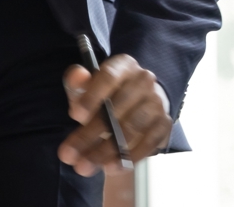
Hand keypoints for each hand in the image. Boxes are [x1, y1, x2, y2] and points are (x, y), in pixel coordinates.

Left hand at [57, 54, 171, 175]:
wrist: (137, 104)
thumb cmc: (106, 95)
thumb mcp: (87, 86)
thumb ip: (77, 82)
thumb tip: (77, 76)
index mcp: (124, 65)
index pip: (108, 77)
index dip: (91, 96)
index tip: (75, 116)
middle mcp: (144, 80)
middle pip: (117, 108)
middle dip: (90, 134)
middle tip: (69, 155)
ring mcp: (157, 102)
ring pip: (131, 128)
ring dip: (106, 150)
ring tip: (85, 166)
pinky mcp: (164, 123)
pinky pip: (148, 142)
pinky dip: (128, 157)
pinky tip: (110, 167)